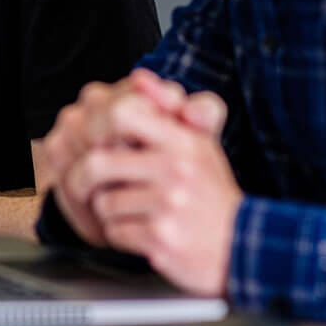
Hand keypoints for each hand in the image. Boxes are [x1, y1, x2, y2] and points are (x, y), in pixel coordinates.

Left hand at [39, 69, 237, 294]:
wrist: (242, 248)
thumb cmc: (210, 194)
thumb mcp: (197, 144)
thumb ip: (165, 109)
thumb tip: (139, 77)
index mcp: (181, 140)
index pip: (120, 113)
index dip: (97, 127)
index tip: (94, 142)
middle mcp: (175, 168)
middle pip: (96, 163)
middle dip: (83, 178)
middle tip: (85, 185)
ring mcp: (168, 203)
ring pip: (103, 202)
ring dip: (108, 212)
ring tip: (132, 211)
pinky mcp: (161, 238)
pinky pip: (114, 231)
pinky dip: (119, 235)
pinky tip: (140, 233)